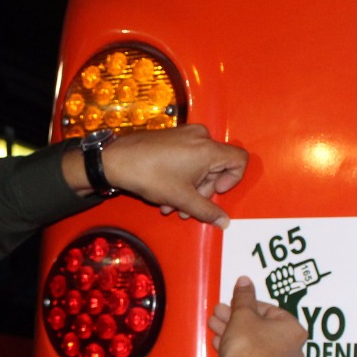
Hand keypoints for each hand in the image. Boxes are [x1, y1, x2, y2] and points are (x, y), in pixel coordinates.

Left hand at [66, 125, 247, 228]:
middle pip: (217, 167)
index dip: (232, 180)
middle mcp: (200, 137)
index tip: (214, 193)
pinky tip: (164, 194)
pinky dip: (181, 177)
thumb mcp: (182, 198)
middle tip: (184, 208)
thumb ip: (207, 211)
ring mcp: (185, 135)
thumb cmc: (151, 175)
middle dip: (202, 192)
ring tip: (170, 206)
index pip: (239, 160)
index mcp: (208, 149)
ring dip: (189, 189)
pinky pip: (187, 158)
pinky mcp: (173, 137)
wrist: (116, 160)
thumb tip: (224, 222)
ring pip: (200, 166)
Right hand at [206, 276, 305, 356]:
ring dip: (233, 332)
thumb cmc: (245, 345)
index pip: (270, 310)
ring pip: (254, 343)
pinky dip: (237, 349)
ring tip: (213, 325)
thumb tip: (245, 281)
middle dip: (237, 318)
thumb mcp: (242, 315)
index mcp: (294, 331)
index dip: (247, 305)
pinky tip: (219, 343)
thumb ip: (244, 296)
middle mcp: (293, 350)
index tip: (232, 304)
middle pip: (261, 327)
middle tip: (219, 312)